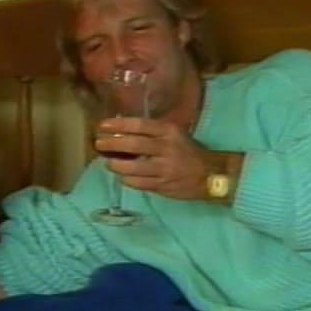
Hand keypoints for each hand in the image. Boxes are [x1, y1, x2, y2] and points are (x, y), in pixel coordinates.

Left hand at [94, 117, 228, 200]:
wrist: (211, 175)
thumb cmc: (189, 151)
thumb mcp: (175, 134)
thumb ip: (153, 133)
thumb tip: (122, 131)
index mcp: (169, 132)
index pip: (139, 125)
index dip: (118, 125)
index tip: (103, 125)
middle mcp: (166, 148)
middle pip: (133, 144)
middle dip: (112, 144)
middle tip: (99, 144)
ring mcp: (164, 169)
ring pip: (132, 167)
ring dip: (116, 165)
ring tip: (108, 163)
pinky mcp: (163, 186)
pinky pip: (138, 183)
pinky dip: (127, 179)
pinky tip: (122, 176)